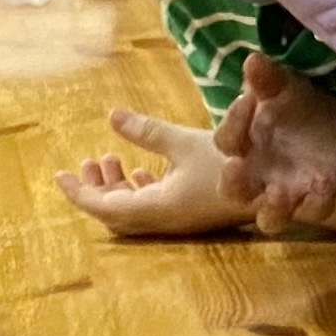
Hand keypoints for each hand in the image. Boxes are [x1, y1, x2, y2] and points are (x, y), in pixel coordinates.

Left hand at [55, 108, 253, 235]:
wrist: (276, 187)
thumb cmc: (230, 163)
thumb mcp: (184, 141)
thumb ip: (146, 130)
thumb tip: (112, 115)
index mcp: (157, 207)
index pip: (104, 207)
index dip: (79, 193)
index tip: (59, 176)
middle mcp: (163, 219)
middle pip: (114, 214)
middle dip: (95, 189)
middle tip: (86, 162)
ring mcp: (178, 218)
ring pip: (134, 210)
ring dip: (117, 188)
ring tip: (109, 159)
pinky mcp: (190, 212)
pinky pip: (153, 207)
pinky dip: (139, 190)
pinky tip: (141, 171)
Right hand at [222, 54, 335, 231]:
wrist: (335, 120)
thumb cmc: (295, 106)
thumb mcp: (283, 87)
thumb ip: (267, 79)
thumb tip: (252, 61)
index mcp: (244, 145)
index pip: (225, 141)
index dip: (232, 125)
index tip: (247, 102)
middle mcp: (258, 175)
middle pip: (232, 191)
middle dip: (232, 182)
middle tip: (238, 165)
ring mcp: (286, 191)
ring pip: (269, 218)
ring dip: (272, 209)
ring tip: (278, 194)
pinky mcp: (318, 197)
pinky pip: (313, 210)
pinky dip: (315, 204)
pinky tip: (321, 189)